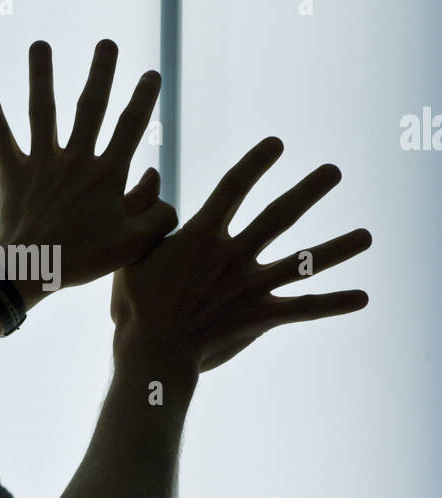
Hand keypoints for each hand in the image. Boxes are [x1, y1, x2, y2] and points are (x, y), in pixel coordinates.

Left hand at [0, 39, 177, 302]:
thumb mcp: (132, 245)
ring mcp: (42, 164)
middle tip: (107, 43)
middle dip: (102, 74)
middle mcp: (75, 161)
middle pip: (90, 108)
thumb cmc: (83, 260)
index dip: (143, 99)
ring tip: (39, 45)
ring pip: (42, 111)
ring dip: (41, 76)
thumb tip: (161, 184)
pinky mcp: (12, 172)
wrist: (32, 271)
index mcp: (107, 176)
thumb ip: (156, 216)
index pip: (130, 128)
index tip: (151, 74)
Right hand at [110, 136, 370, 370]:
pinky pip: (304, 309)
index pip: (233, 187)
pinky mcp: (260, 317)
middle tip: (335, 171)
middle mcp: (233, 256)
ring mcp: (250, 286)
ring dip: (337, 248)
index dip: (255, 163)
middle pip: (279, 215)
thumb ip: (144, 212)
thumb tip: (151, 173)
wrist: (153, 355)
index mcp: (201, 236)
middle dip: (308, 191)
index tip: (277, 143)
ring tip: (367, 236)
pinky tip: (363, 298)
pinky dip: (333, 304)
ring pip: (302, 262)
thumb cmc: (135, 307)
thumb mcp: (130, 254)